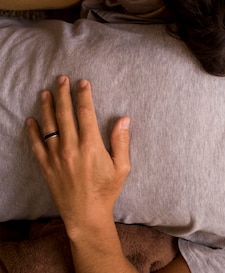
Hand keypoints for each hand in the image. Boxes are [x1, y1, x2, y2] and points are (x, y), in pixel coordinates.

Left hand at [27, 76, 130, 237]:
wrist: (85, 214)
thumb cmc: (107, 191)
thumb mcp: (122, 167)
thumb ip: (121, 141)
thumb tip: (123, 119)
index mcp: (91, 146)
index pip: (86, 113)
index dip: (84, 96)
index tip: (82, 83)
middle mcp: (71, 148)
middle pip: (65, 114)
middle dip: (63, 94)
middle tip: (61, 79)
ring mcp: (56, 157)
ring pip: (48, 126)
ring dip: (46, 107)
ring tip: (45, 93)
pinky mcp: (46, 167)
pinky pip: (36, 145)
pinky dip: (33, 131)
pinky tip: (32, 120)